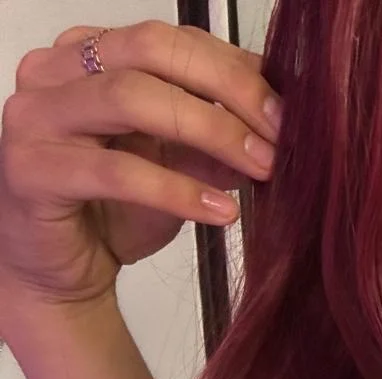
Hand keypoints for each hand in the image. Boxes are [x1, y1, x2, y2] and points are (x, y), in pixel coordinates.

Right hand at [0, 20, 280, 314]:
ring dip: (212, 131)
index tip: (288, 112)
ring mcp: (36, 118)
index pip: (174, 40)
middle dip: (229, 90)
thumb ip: (221, 137)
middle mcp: (55, 73)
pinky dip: (177, 189)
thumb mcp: (184, 166)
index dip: (238, 71)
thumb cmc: (116, 211)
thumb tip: (283, 120)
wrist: (66, 274)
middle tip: (279, 135)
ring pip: (133, 98)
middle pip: (153, 51)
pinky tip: (222, 210)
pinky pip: (116, 170)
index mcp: (91, 55)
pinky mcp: (31, 170)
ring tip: (261, 168)